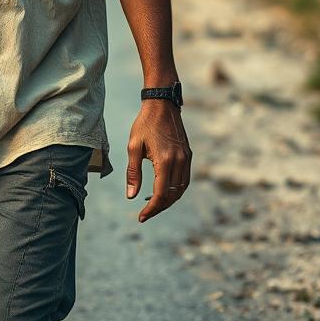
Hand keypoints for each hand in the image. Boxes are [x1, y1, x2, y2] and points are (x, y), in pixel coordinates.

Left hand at [126, 99, 191, 222]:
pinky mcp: (188, 155)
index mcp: (165, 160)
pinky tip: (163, 190)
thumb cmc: (144, 123)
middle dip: (159, 207)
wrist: (162, 104)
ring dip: (169, 200)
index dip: (151, 208)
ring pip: (181, 189)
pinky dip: (175, 190)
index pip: (160, 194)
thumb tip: (131, 196)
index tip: (141, 217)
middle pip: (172, 195)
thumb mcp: (133, 146)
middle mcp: (179, 161)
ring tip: (153, 204)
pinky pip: (185, 179)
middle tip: (145, 213)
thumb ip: (133, 172)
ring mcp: (186, 158)